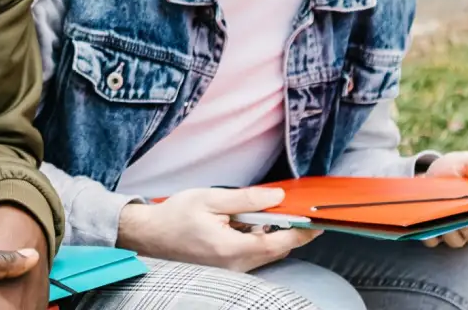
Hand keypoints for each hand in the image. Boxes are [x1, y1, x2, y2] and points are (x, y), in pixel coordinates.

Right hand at [117, 187, 321, 272]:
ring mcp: (231, 270)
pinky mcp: (227, 269)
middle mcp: (235, 265)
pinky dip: (253, 239)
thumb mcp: (209, 199)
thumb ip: (246, 199)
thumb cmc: (174, 216)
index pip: (280, 242)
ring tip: (244, 212)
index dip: (302, 232)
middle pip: (276, 249)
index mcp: (232, 248)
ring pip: (263, 252)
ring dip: (265, 232)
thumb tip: (277, 197)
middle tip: (284, 207)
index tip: (319, 223)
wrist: (149, 236)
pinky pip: (251, 255)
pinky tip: (236, 224)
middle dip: (285, 229)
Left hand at [421, 152, 467, 248]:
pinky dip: (430, 234)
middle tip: (465, 220)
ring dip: (451, 232)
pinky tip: (426, 225)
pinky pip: (433, 240)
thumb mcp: (458, 163)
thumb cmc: (448, 172)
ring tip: (443, 219)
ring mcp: (454, 233)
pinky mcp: (433, 235)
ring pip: (458, 241)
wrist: (422, 179)